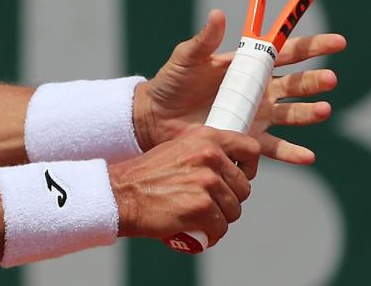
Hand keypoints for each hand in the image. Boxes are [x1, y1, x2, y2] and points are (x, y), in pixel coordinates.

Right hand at [109, 126, 259, 244]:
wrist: (120, 194)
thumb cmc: (145, 177)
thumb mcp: (177, 150)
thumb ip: (203, 154)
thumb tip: (228, 169)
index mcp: (205, 137)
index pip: (250, 149)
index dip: (247, 170)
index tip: (235, 180)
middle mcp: (209, 155)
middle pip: (243, 188)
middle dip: (228, 201)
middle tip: (206, 205)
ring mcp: (207, 181)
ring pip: (233, 210)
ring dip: (218, 219)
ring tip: (197, 218)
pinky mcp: (203, 207)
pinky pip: (221, 228)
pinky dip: (210, 234)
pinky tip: (194, 230)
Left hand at [132, 9, 345, 164]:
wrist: (156, 116)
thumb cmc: (172, 82)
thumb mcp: (186, 58)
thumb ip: (203, 40)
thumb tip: (217, 14)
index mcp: (248, 66)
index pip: (287, 53)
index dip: (313, 47)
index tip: (339, 43)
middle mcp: (260, 91)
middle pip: (295, 84)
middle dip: (314, 81)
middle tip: (330, 79)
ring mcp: (257, 116)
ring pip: (292, 114)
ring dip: (309, 113)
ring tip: (324, 111)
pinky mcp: (248, 140)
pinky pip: (274, 148)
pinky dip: (292, 153)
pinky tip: (308, 156)